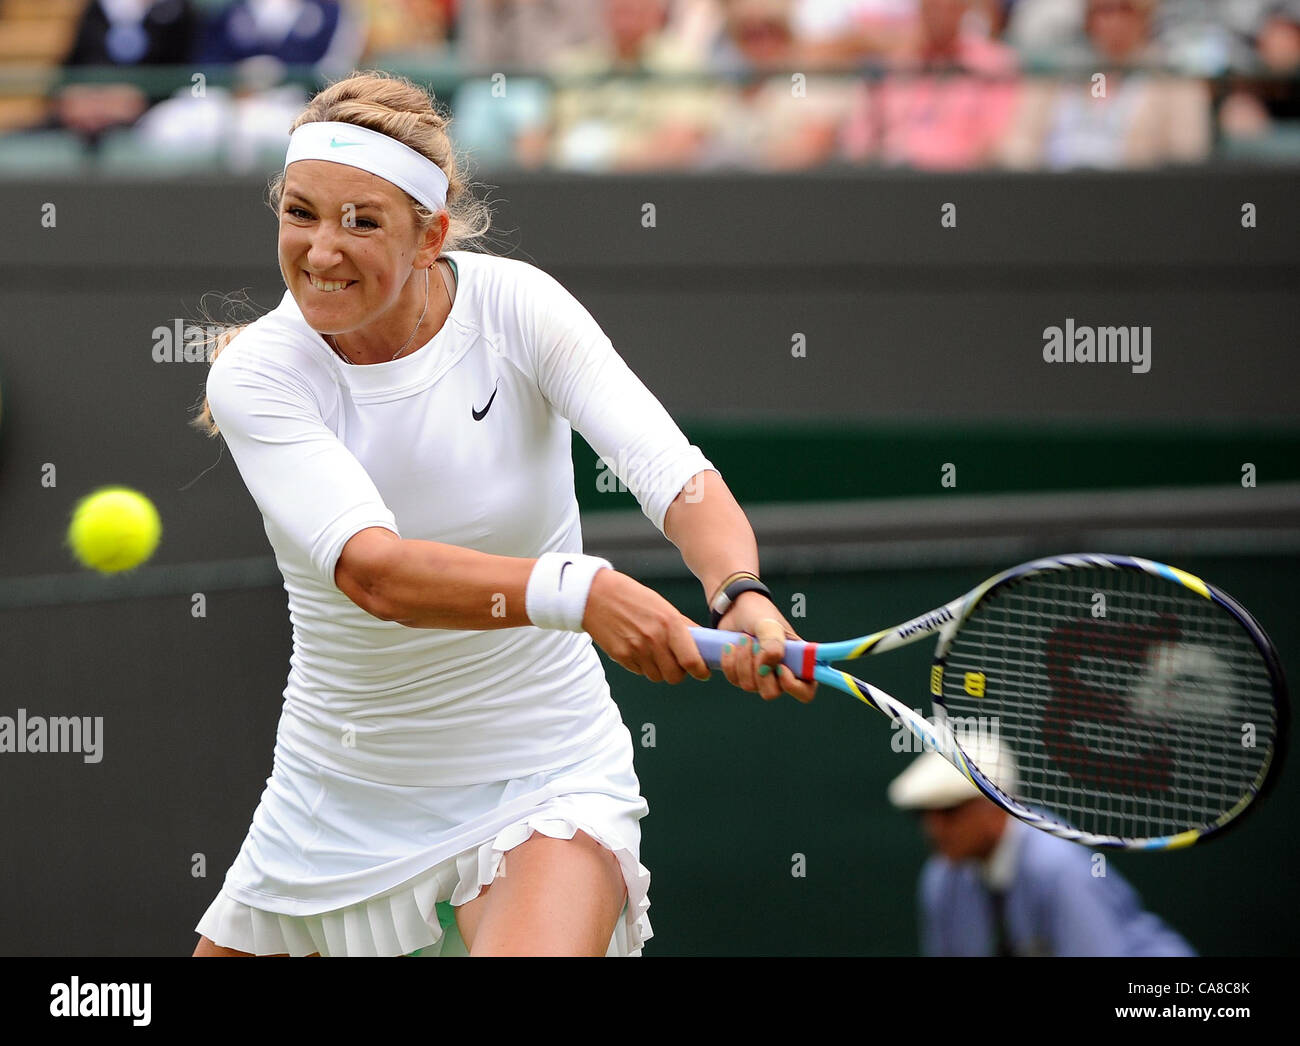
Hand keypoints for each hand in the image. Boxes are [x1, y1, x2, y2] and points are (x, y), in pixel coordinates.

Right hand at [582, 569, 711, 683]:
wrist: (596, 594)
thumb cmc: (632, 597)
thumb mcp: (663, 606)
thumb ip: (683, 626)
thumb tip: (702, 643)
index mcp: (670, 623)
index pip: (692, 661)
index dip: (700, 671)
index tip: (702, 672)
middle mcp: (654, 639)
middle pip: (675, 676)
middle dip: (677, 672)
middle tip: (675, 661)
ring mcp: (637, 650)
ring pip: (657, 677)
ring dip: (659, 670)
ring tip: (653, 652)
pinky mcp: (621, 656)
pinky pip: (640, 672)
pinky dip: (642, 665)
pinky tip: (637, 649)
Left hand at [716, 592, 817, 703]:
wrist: (735, 607)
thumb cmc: (759, 613)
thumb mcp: (769, 624)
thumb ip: (773, 643)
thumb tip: (767, 667)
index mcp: (798, 661)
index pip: (806, 691)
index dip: (793, 686)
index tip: (780, 667)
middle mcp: (781, 672)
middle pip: (772, 692)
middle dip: (758, 670)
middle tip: (754, 644)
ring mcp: (761, 675)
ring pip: (750, 686)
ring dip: (743, 661)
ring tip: (743, 639)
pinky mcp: (742, 674)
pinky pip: (734, 680)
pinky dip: (730, 663)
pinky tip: (730, 646)